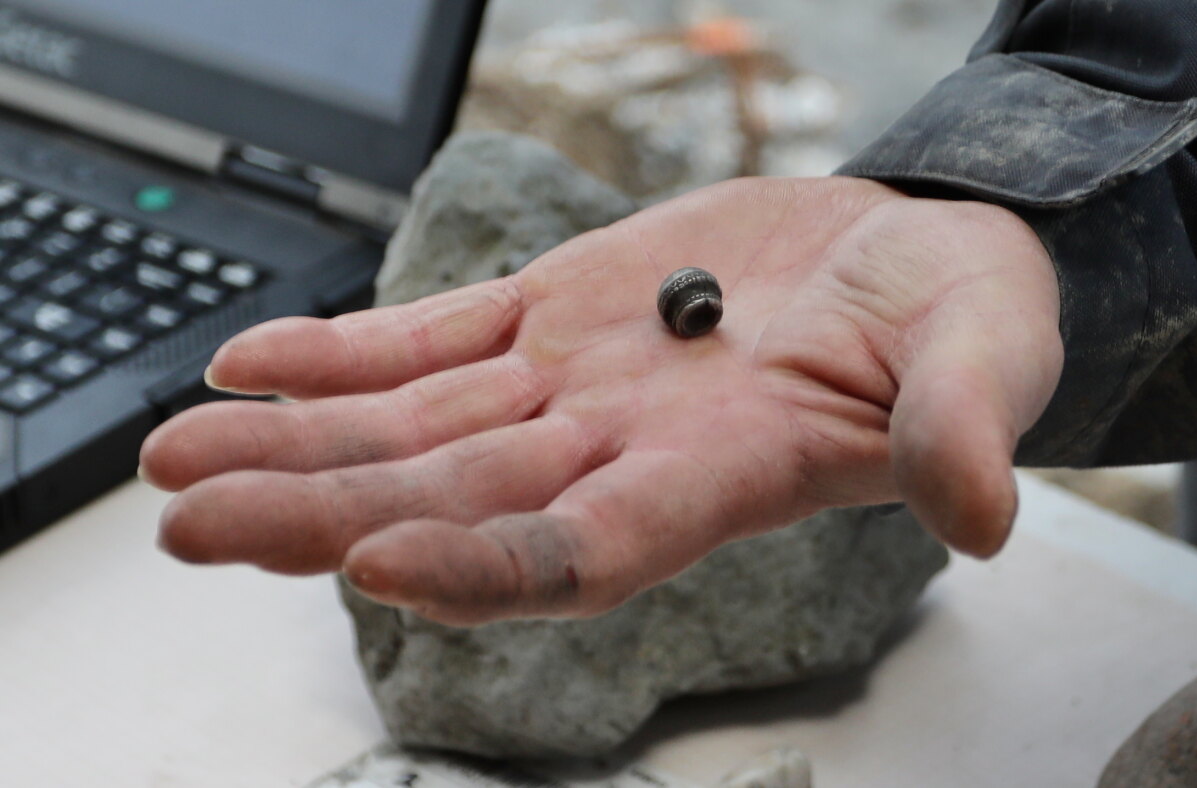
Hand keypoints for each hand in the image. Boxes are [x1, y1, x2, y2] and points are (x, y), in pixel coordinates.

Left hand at [140, 176, 1061, 624]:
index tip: (380, 564)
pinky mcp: (553, 310)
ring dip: (297, 444)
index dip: (489, 566)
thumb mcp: (986, 354)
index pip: (589, 548)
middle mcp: (624, 444)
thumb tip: (984, 509)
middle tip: (191, 523)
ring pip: (416, 427)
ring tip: (176, 461)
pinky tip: (253, 362)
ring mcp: (574, 380)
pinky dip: (343, 351)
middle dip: (321, 514)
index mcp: (723, 472)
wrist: (903, 255)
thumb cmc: (953, 316)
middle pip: (455, 496)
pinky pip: (431, 340)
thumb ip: (968, 424)